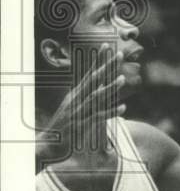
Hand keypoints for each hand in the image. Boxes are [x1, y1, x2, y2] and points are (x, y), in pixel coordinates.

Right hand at [38, 43, 124, 162]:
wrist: (46, 145)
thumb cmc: (63, 126)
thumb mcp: (74, 107)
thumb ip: (86, 96)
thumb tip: (100, 86)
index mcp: (75, 94)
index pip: (89, 73)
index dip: (98, 59)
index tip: (107, 45)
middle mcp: (76, 100)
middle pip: (94, 80)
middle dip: (107, 67)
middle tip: (120, 54)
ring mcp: (78, 112)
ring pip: (96, 97)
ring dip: (110, 88)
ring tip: (123, 79)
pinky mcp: (80, 125)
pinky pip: (97, 117)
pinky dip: (110, 112)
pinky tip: (123, 108)